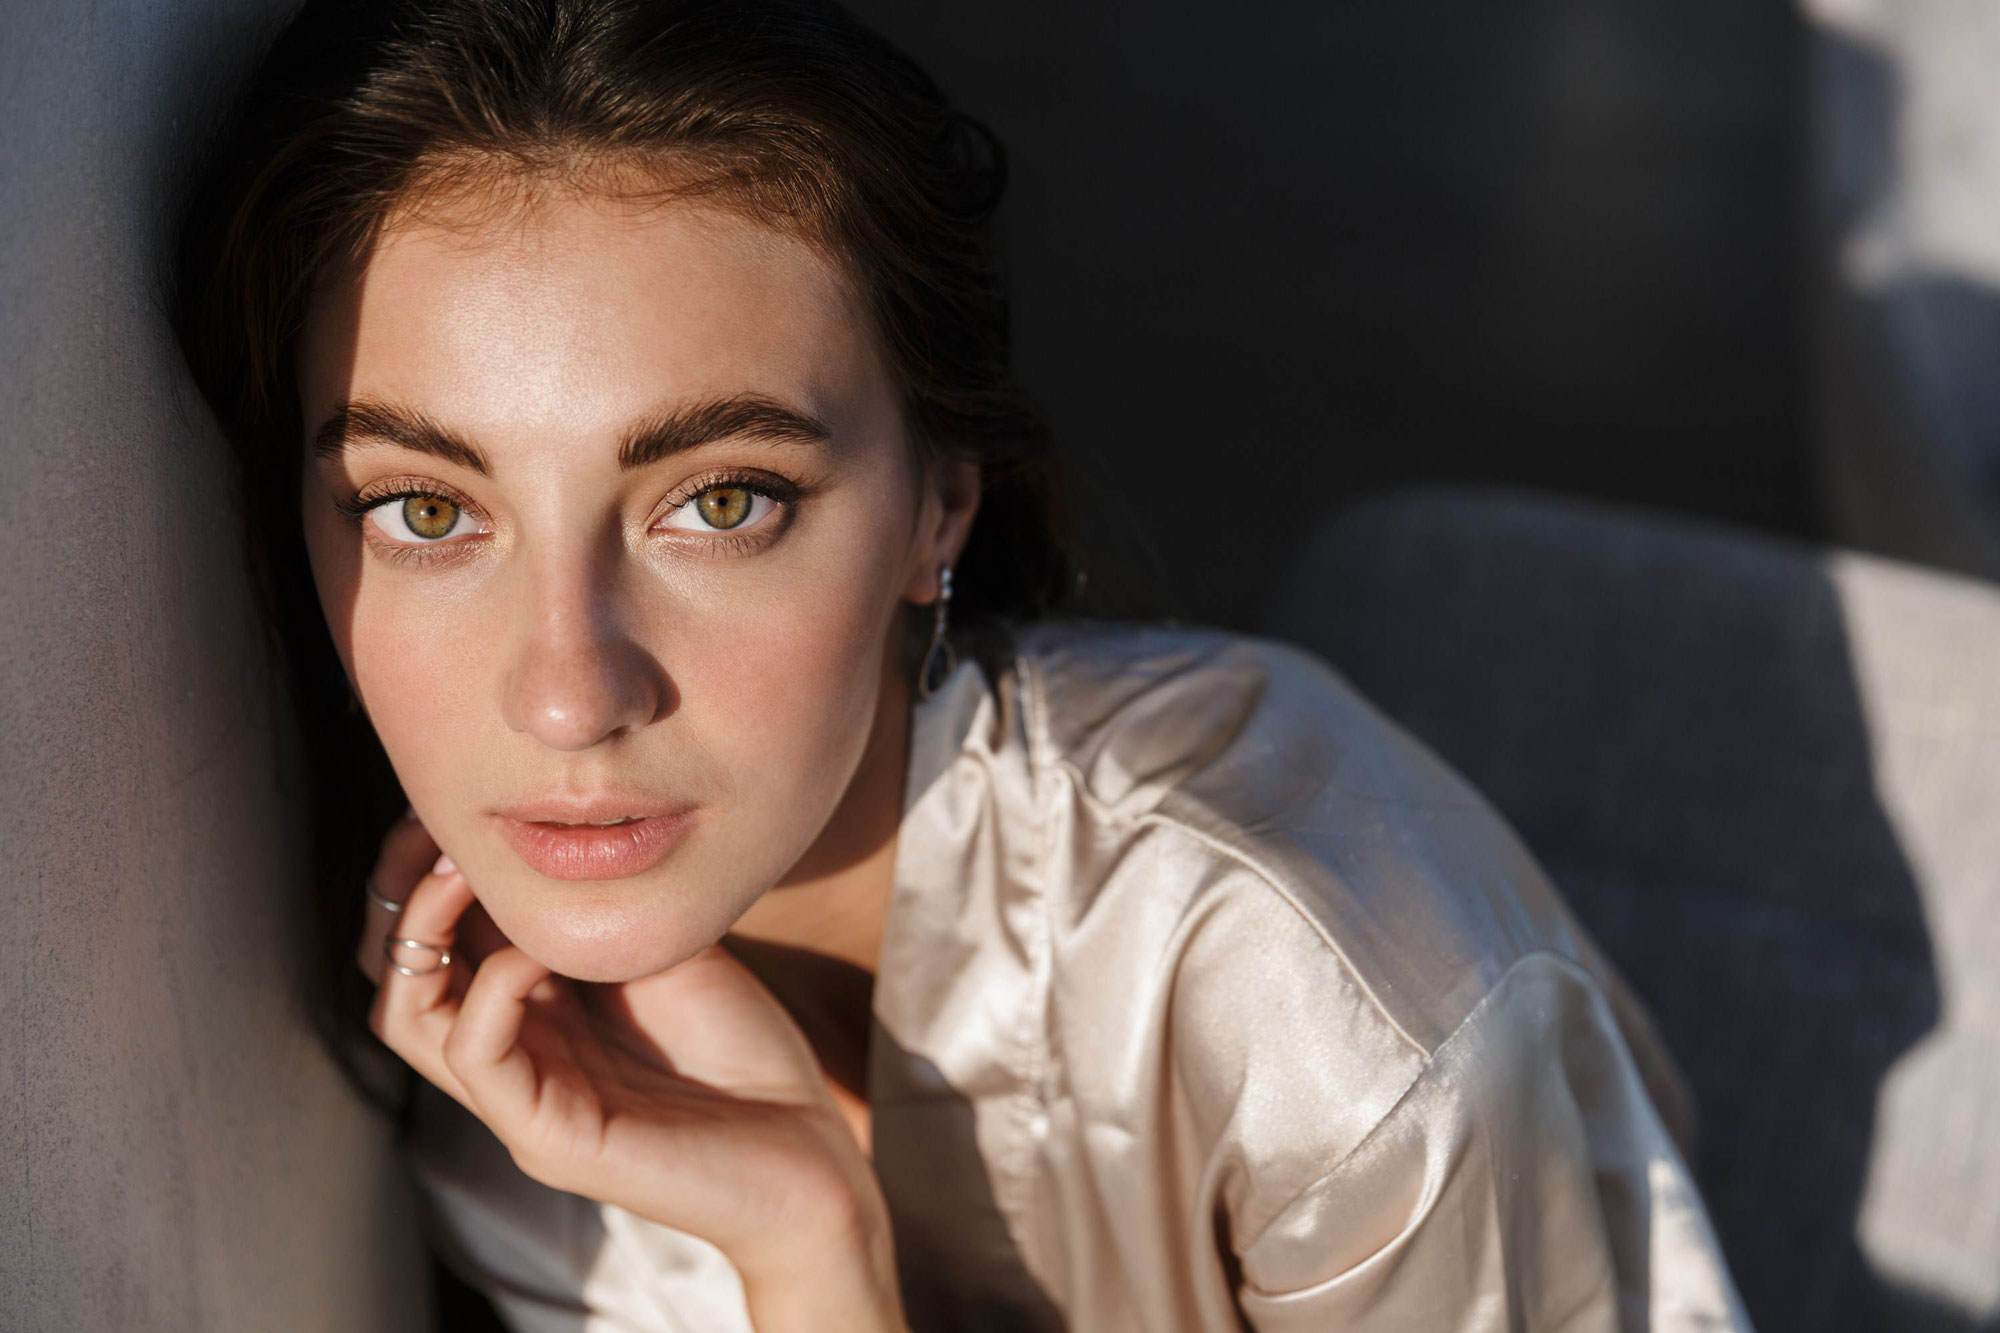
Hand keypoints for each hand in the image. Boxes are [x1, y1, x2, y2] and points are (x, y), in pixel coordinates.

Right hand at [358, 811, 907, 1330]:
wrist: (809, 1149)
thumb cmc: (742, 1049)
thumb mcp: (665, 946)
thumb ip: (604, 901)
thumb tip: (561, 821)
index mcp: (531, 1012)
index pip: (430, 942)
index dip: (424, 869)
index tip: (458, 806)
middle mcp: (510, 1055)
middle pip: (395, 976)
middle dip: (404, 893)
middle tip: (444, 835)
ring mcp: (520, 1103)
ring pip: (407, 1019)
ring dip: (428, 932)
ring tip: (467, 873)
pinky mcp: (548, 1140)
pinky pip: (478, 1055)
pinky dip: (494, 988)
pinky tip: (538, 952)